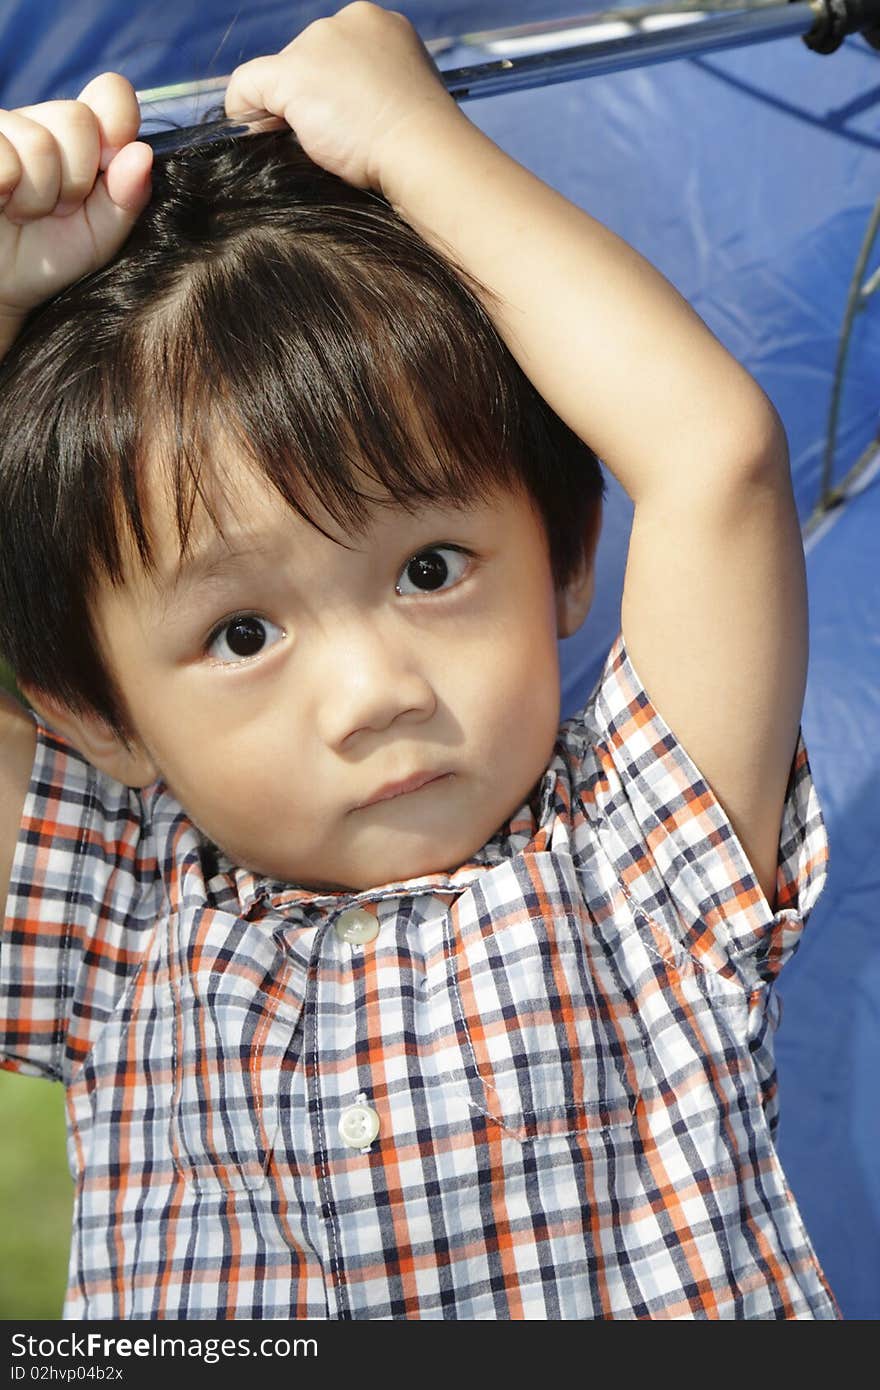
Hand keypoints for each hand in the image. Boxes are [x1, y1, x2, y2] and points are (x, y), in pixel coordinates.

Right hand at [0, 73, 151, 342]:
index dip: (118, 124)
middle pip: (77, 120)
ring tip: (25, 213)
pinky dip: (7, 188)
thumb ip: (127, 197)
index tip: (109, 165)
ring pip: (38, 141)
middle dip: (74, 180)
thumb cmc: (50, 258)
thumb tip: (142, 154)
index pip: (112, 94)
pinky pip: (3, 155)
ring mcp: (4, 128)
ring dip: (37, 195)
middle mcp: (42, 120)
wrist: (1, 284)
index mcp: (84, 136)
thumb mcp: (101, 234)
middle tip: (57, 209)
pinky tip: (0, 202)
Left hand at [224, 2, 463, 198]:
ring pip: (282, 76)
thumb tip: (328, 113)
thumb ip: (368, 90)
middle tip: (337, 138)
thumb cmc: (419, 142)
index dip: (335, 90)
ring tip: (321, 142)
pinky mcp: (292, 74)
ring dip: (292, 110)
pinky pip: (247, 86)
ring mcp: (318, 44)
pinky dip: (245, 109)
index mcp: (381, 26)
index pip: (337, 54)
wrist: (423, 152)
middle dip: (314, 99)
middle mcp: (348, 22)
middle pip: (307, 60)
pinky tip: (257, 131)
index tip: (346, 122)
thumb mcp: (398, 99)